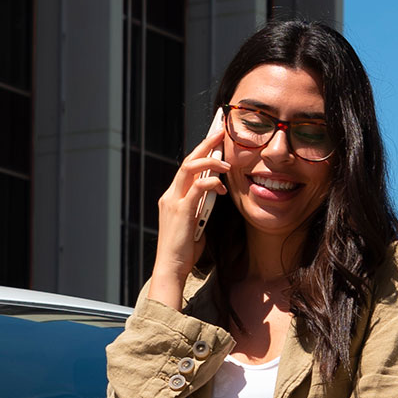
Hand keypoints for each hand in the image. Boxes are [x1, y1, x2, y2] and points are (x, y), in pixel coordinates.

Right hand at [148, 125, 229, 309]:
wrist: (171, 267)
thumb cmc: (184, 249)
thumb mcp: (196, 223)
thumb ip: (202, 207)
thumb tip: (214, 197)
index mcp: (174, 196)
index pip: (188, 167)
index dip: (201, 151)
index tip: (215, 138)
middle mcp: (171, 194)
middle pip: (188, 160)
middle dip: (206, 143)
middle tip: (221, 130)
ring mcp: (173, 201)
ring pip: (190, 168)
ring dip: (210, 161)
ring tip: (227, 162)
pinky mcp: (180, 211)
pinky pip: (196, 187)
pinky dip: (210, 182)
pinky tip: (221, 186)